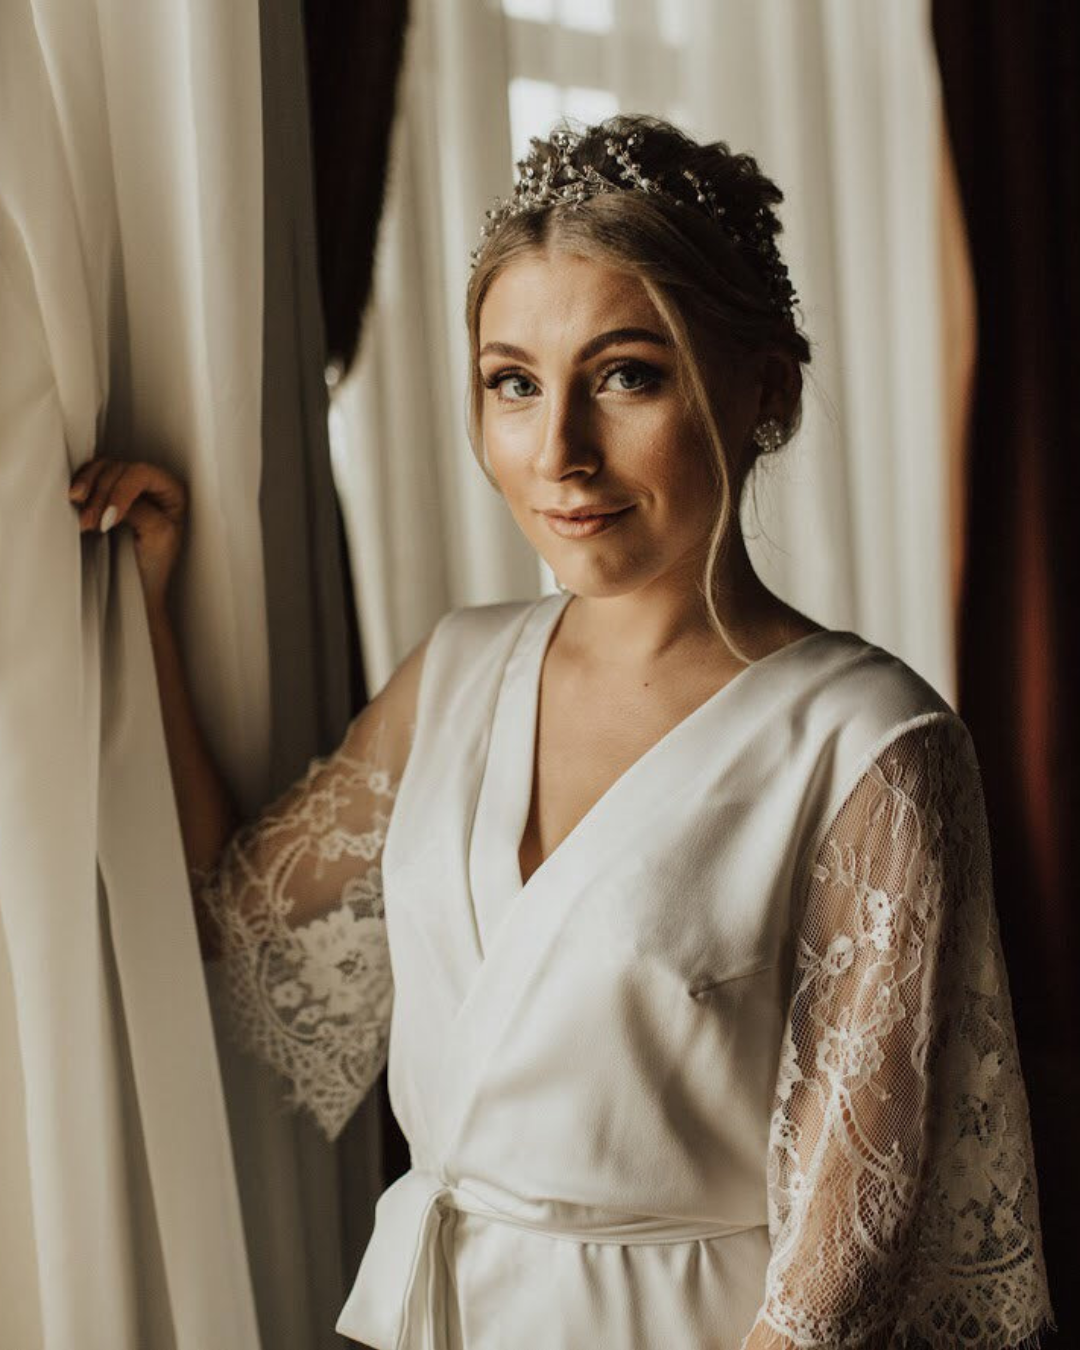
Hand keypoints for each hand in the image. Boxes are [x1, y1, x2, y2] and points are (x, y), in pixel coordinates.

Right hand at [68, 457, 188, 611]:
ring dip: (86, 490)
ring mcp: (128, 487)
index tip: (107, 520)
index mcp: (171, 490)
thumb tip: (115, 499)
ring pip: (101, 470)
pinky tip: (75, 503)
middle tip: (89, 524)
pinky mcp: (107, 494)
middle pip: (118, 469)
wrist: (138, 588)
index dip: (120, 493)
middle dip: (100, 495)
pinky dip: (81, 488)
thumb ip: (142, 512)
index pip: (141, 474)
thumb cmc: (154, 566)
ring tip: (82, 519)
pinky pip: (90, 479)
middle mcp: (151, 484)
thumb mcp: (158, 537)